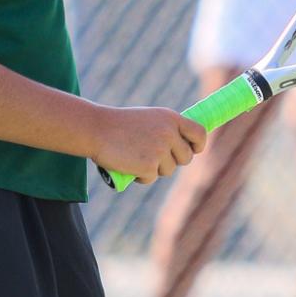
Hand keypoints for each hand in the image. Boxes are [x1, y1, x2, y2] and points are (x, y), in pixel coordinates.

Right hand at [92, 107, 206, 184]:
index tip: (193, 150)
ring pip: (168, 170)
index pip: (199, 133)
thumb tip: (181, 146)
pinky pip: (152, 178)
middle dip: (173, 161)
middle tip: (155, 158)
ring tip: (135, 158)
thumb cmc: (118, 125)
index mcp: (170, 118)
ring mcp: (160, 150)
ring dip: (154, 169)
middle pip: (186, 157)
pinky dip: (141, 176)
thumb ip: (166, 129)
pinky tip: (128, 165)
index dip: (199, 144)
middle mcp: (169, 133)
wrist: (96, 129)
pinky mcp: (149, 166)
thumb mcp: (147, 119)